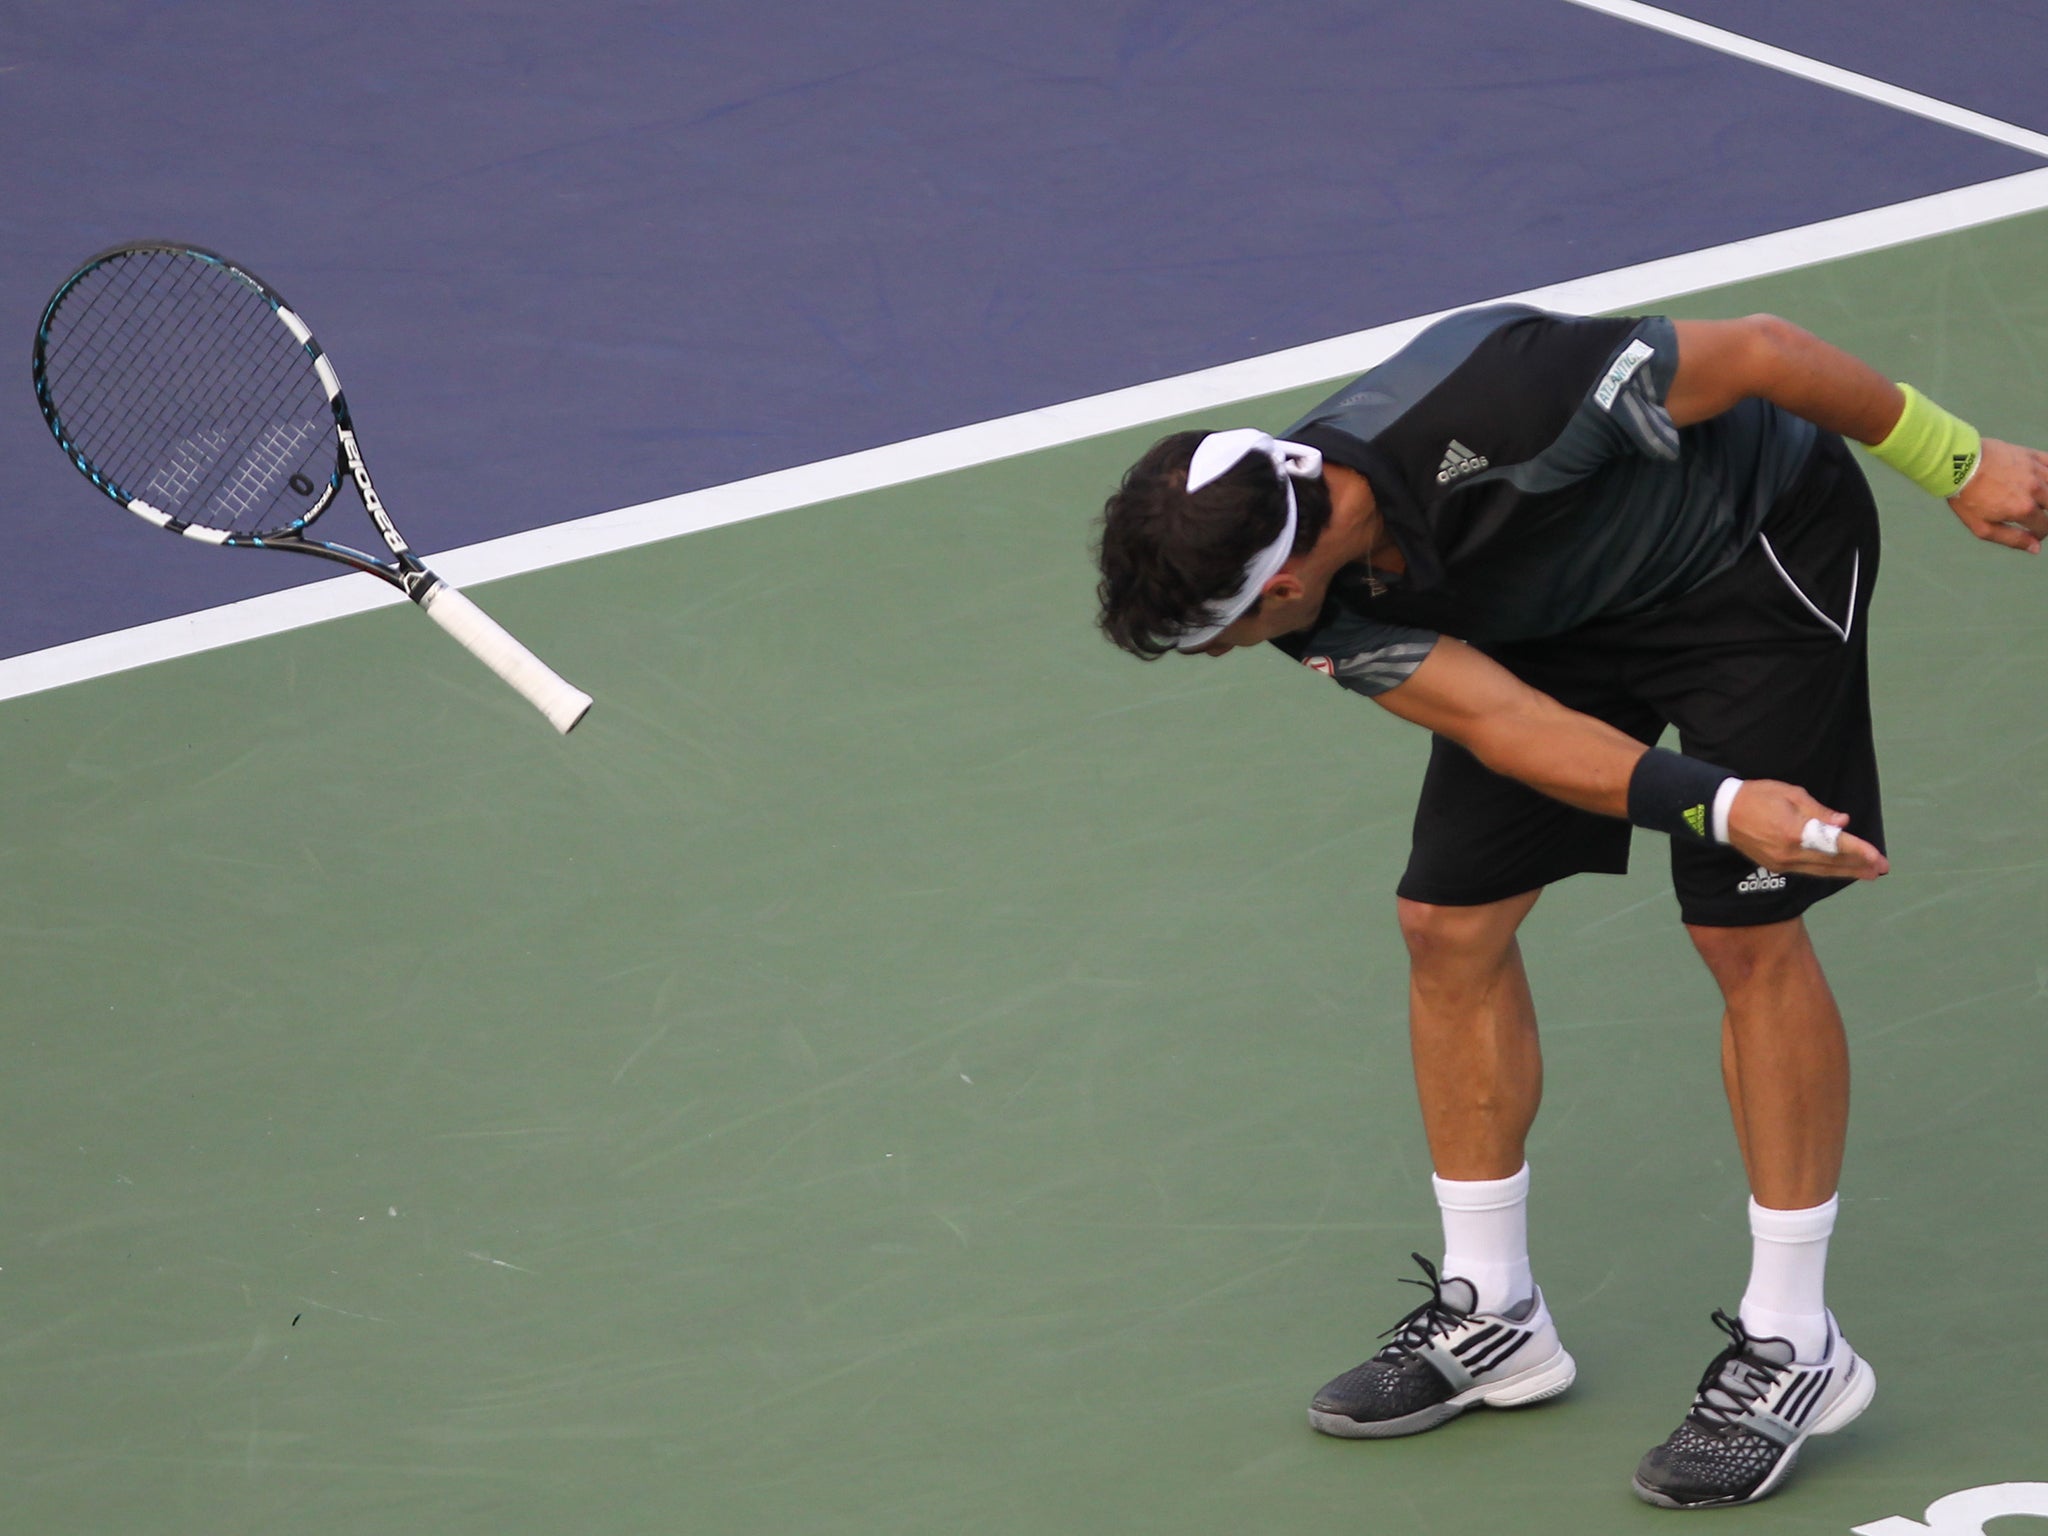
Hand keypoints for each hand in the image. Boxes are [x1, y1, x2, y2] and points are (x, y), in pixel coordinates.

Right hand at [1725, 780, 1888, 879]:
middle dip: (1859, 864)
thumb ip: (1818, 811)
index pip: (1833, 843)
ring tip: (1869, 873)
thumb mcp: (1790, 794)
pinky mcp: (1776, 865)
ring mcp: (1781, 862)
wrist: (1723, 813)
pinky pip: (1808, 871)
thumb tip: (1843, 822)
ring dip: (1847, 872)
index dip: (1857, 850)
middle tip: (1881, 867)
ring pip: (1821, 870)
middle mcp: (1789, 851)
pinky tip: (1841, 870)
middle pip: (1831, 861)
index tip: (1876, 856)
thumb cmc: (1757, 796)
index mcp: (1793, 830)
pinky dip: (1828, 871)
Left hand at [1949, 438, 2047, 553]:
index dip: (2038, 533)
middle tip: (2034, 515)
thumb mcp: (1982, 527)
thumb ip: (2012, 539)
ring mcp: (2034, 471)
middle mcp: (2034, 489)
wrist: (1957, 464)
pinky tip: (2044, 481)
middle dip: (2046, 515)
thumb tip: (2036, 548)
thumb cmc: (1967, 497)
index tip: (2030, 532)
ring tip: (2038, 500)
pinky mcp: (2031, 455)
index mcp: (2023, 508)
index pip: (2044, 526)